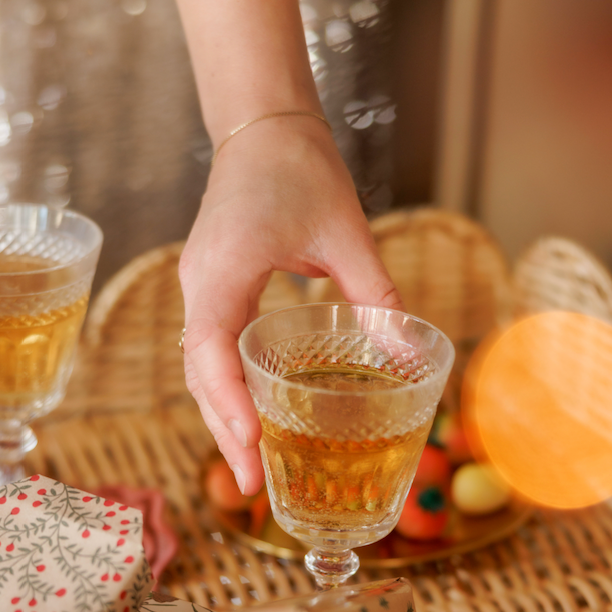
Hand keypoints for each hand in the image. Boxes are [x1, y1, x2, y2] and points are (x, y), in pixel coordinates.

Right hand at [179, 116, 401, 493]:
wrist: (262, 127)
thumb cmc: (300, 169)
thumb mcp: (346, 230)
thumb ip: (375, 293)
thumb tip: (411, 353)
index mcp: (225, 269)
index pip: (212, 348)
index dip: (229, 401)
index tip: (251, 442)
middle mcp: (200, 284)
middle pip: (200, 374)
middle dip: (224, 430)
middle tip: (252, 485)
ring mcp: (199, 288)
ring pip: (201, 368)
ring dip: (222, 417)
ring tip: (249, 468)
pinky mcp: (210, 290)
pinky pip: (210, 351)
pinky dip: (227, 390)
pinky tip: (252, 419)